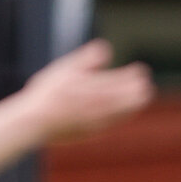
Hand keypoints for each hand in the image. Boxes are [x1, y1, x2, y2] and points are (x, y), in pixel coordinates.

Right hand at [22, 39, 153, 142]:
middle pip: (130, 99)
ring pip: (124, 113)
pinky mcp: (92, 132)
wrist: (34, 122)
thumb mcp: (66, 68)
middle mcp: (101, 106)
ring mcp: (98, 121)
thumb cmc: (47, 93)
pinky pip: (114, 123)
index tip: (141, 71)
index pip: (124, 80)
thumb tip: (106, 48)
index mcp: (97, 88)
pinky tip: (123, 114)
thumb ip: (88, 59)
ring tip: (140, 98)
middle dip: (139, 91)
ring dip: (134, 104)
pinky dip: (122, 115)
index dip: (135, 75)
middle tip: (146, 86)